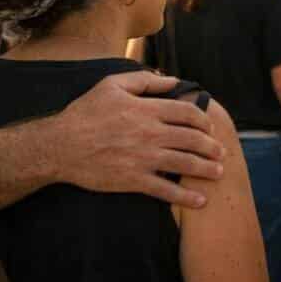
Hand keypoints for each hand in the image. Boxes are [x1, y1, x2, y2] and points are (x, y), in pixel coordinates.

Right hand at [49, 70, 224, 207]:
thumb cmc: (85, 112)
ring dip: (207, 169)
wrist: (60, 146)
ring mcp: (143, 158)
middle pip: (192, 139)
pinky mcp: (134, 180)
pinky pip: (166, 190)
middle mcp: (150, 133)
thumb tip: (172, 80)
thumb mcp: (113, 85)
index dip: (204, 120)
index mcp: (147, 110)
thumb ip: (145, 80)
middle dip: (212, 147)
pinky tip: (199, 201)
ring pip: (185, 164)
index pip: (188, 113)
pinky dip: (185, 197)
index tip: (209, 127)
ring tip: (218, 173)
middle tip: (220, 152)